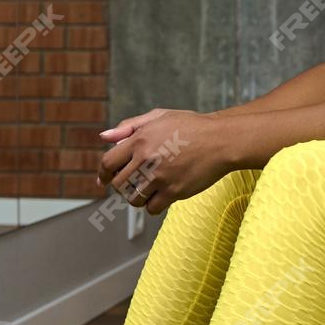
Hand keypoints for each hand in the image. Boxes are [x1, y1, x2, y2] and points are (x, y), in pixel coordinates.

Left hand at [97, 108, 237, 214]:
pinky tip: (160, 196)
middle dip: (121, 187)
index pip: (108, 162)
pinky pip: (152, 208)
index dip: (103, 173)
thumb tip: (104, 138)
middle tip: (130, 185)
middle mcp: (147, 159)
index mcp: (140, 140)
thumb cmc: (191, 127)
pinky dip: (153, 205)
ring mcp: (160, 177)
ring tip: (147, 190)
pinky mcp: (175, 191)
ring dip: (137, 197)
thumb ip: (129, 126)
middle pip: (118, 185)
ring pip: (134, 199)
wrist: (221, 140)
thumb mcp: (159, 116)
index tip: (104, 180)